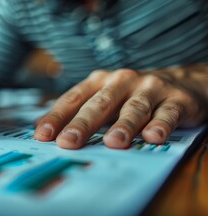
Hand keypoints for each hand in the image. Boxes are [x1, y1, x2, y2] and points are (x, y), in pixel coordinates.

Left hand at [34, 69, 206, 148]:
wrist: (181, 82)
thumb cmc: (130, 96)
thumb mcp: (103, 99)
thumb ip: (77, 112)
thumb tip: (41, 129)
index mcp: (99, 81)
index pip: (74, 99)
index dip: (57, 116)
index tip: (43, 135)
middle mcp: (122, 81)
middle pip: (100, 104)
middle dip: (83, 123)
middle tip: (69, 141)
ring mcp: (150, 89)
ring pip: (134, 108)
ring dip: (123, 125)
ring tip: (113, 142)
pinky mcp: (176, 100)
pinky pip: (168, 113)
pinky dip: (160, 125)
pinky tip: (153, 137)